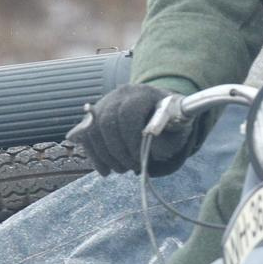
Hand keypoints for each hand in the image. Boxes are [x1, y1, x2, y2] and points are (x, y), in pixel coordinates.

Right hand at [69, 83, 198, 174]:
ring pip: (93, 129)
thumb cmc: (171, 123)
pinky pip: (86, 135)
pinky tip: (105, 170)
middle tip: (130, 167)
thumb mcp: (177, 131)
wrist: (159, 111)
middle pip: (106, 121)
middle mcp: (120, 94)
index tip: (141, 158)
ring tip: (121, 169)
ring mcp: (104, 103)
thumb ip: (165, 141)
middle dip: (117, 150)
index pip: (127, 113)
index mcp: (142, 93)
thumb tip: (148, 150)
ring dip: (105, 155)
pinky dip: (94, 155)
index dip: (132, 140)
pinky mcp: (94, 116)